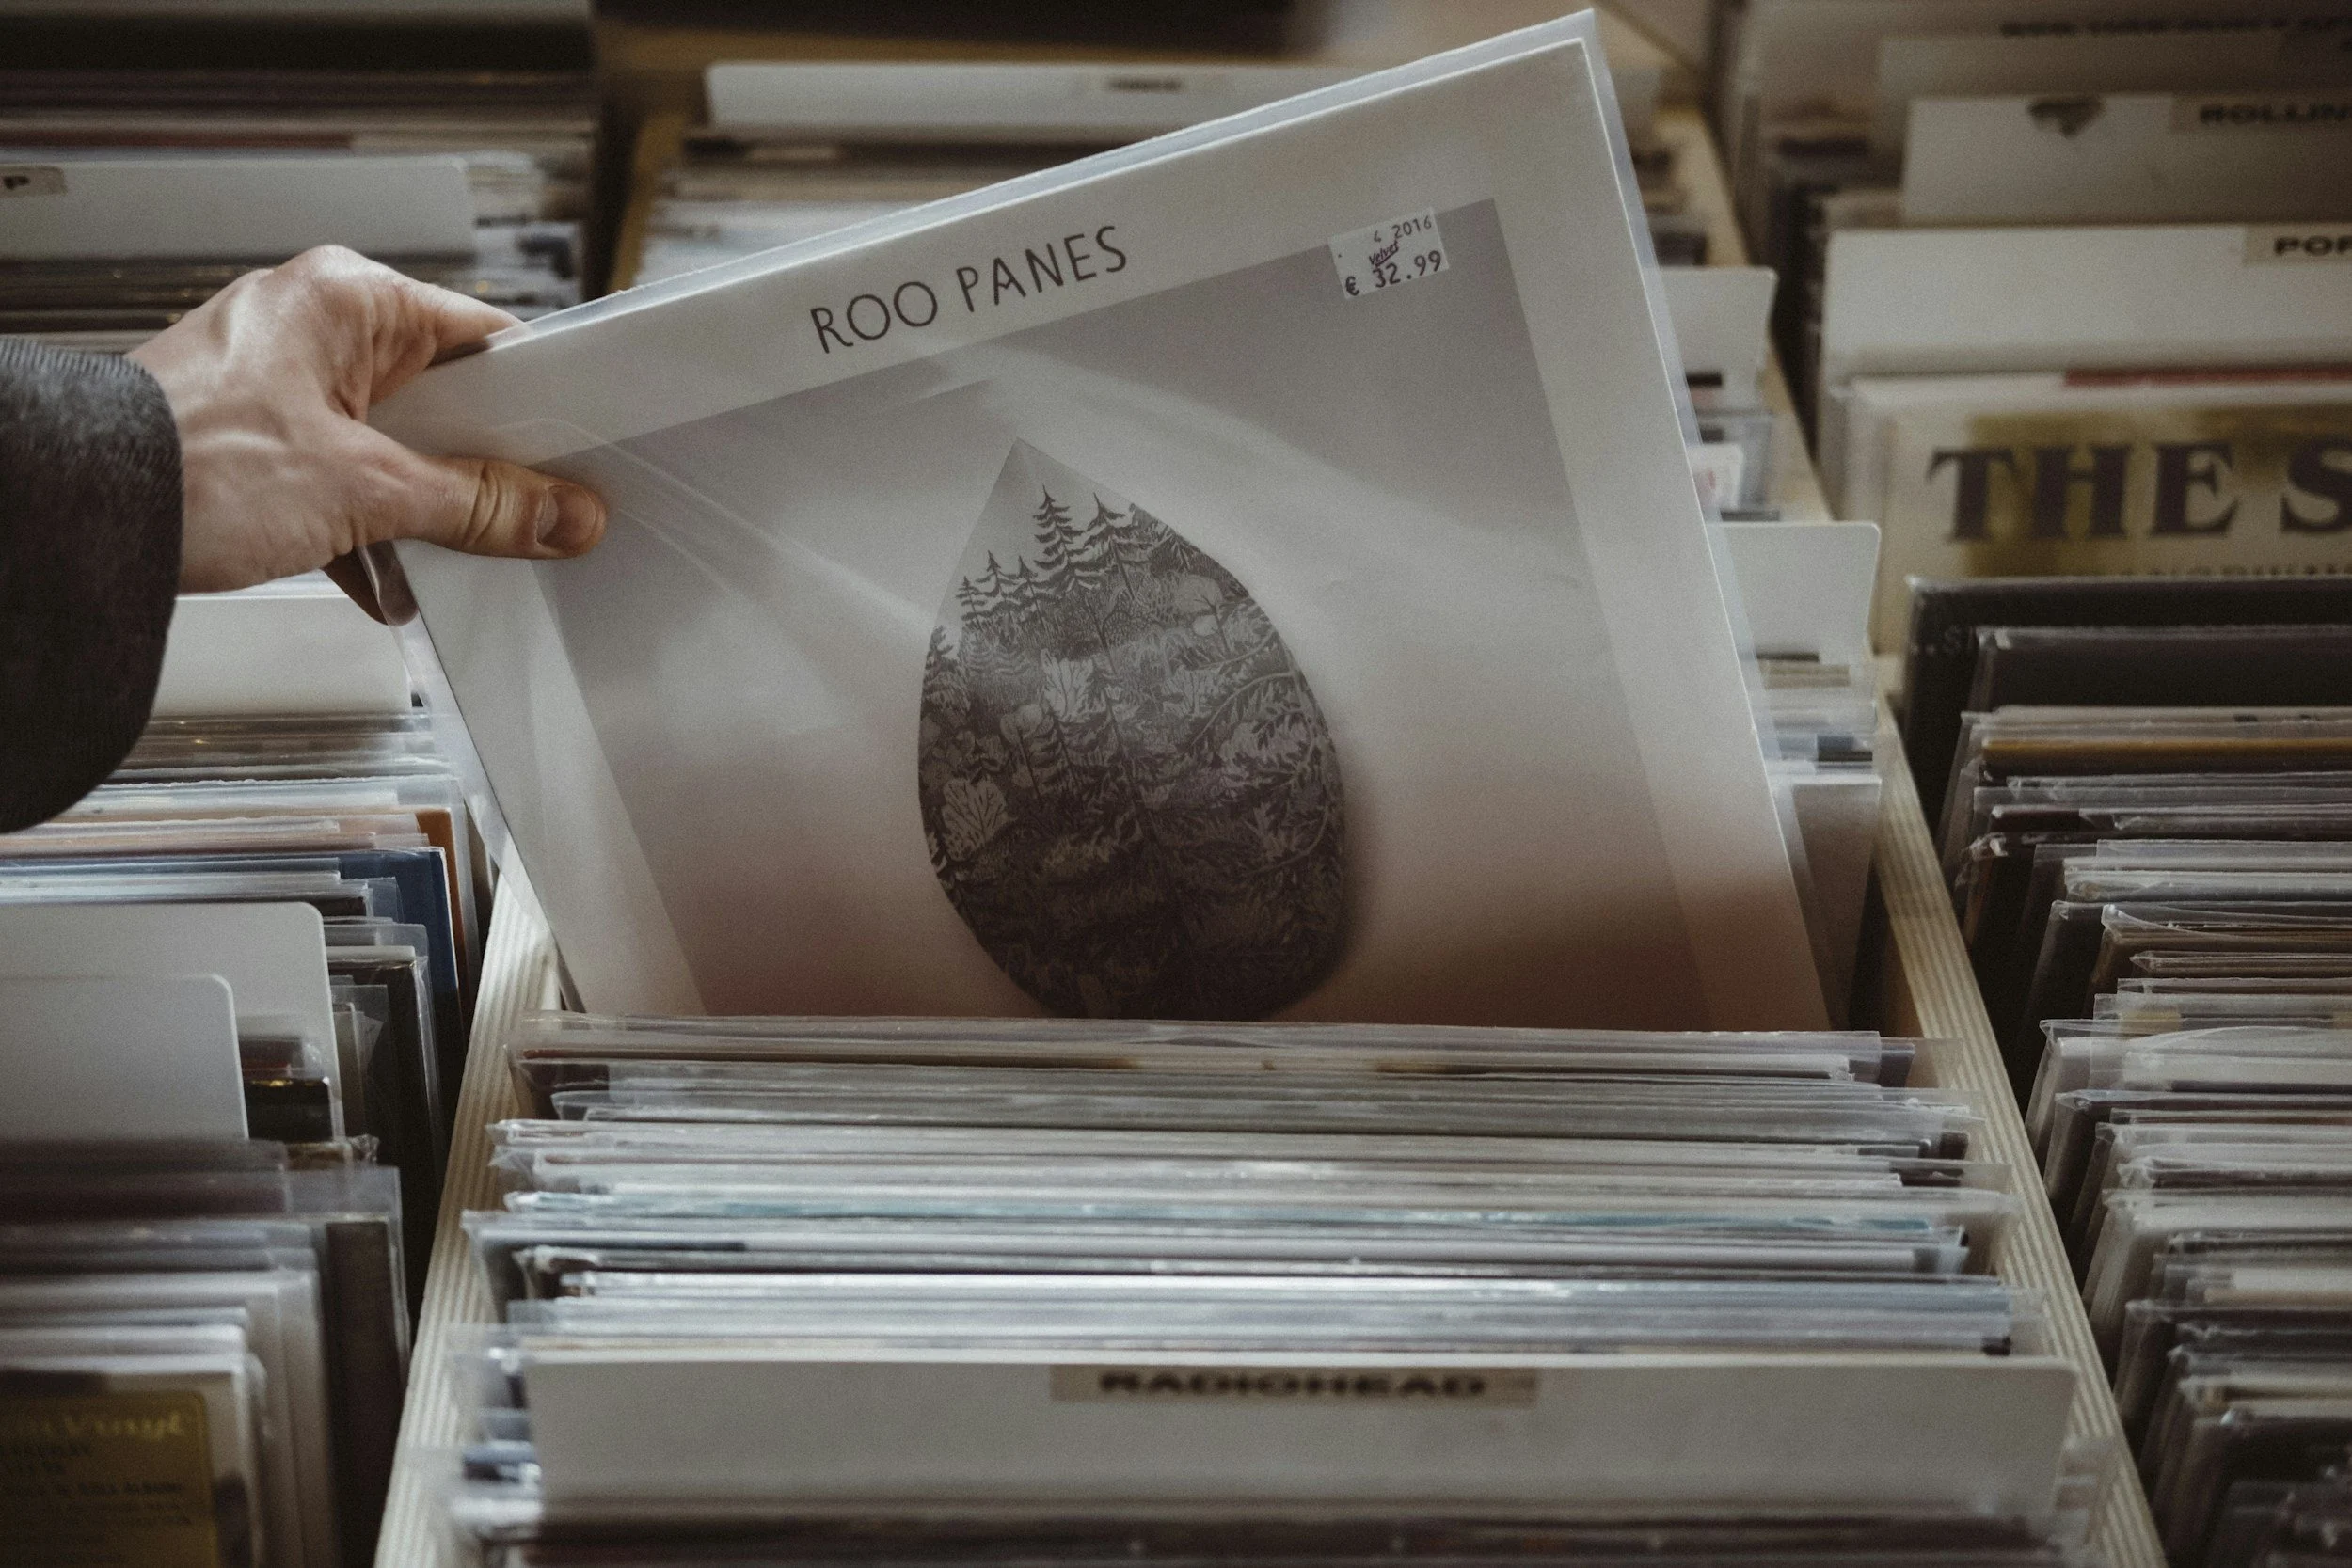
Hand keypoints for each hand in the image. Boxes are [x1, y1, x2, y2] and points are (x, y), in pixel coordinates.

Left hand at [129, 245, 604, 614]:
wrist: (73, 516)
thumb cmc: (185, 463)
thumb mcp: (367, 490)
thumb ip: (479, 505)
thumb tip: (561, 513)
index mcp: (350, 298)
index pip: (486, 340)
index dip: (539, 406)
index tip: (577, 461)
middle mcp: (314, 326)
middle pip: (443, 404)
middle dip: (478, 473)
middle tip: (520, 517)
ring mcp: (279, 383)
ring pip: (393, 450)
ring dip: (418, 513)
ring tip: (440, 554)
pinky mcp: (253, 439)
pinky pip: (341, 481)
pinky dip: (364, 532)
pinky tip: (383, 579)